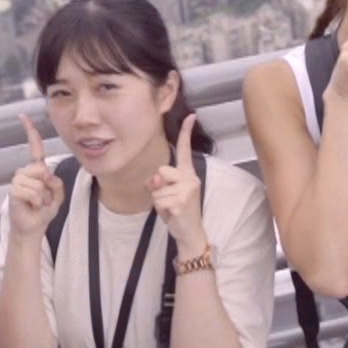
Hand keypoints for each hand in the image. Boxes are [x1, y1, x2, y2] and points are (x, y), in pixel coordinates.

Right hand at [8, 115, 65, 239]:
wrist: (33, 226)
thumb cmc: (44, 210)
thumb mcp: (57, 195)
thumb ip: (56, 183)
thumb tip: (45, 174)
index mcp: (36, 170)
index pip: (35, 149)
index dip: (30, 132)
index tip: (23, 117)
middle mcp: (25, 172)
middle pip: (41, 169)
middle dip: (48, 186)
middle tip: (45, 198)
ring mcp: (18, 181)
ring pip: (37, 182)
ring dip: (43, 196)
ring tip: (38, 203)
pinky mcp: (14, 191)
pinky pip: (31, 191)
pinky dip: (36, 201)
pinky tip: (32, 206)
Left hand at [150, 114, 207, 254]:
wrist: (190, 232)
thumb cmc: (177, 210)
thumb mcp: (166, 194)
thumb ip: (159, 183)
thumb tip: (156, 179)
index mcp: (188, 173)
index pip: (184, 150)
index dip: (187, 133)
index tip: (191, 116)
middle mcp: (190, 178)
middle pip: (161, 171)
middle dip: (158, 187)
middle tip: (169, 200)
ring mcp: (187, 190)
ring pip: (157, 188)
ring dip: (158, 201)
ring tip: (170, 207)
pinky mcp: (182, 202)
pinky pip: (159, 200)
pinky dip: (161, 210)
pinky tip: (171, 214)